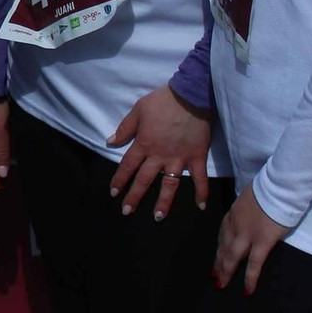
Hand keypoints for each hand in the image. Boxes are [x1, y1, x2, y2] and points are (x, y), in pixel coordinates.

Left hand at [108, 85, 212, 219]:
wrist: (191, 96)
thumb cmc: (162, 101)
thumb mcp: (138, 110)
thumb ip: (125, 129)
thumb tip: (110, 142)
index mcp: (144, 144)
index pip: (128, 166)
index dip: (120, 180)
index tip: (114, 193)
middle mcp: (160, 155)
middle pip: (144, 180)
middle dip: (134, 197)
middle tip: (127, 211)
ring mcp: (179, 159)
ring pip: (170, 185)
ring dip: (164, 202)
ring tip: (158, 217)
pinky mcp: (197, 157)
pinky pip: (199, 179)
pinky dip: (201, 192)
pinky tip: (200, 207)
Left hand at [214, 187, 290, 293]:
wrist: (279, 187)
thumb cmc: (269, 190)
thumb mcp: (249, 199)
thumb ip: (246, 211)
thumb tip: (249, 218)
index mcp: (233, 214)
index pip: (222, 234)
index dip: (219, 247)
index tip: (217, 256)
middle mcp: (235, 225)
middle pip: (223, 247)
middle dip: (218, 262)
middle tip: (214, 276)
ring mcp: (247, 234)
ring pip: (232, 256)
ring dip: (226, 271)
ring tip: (221, 284)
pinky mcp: (262, 242)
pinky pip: (254, 264)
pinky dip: (249, 278)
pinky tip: (247, 290)